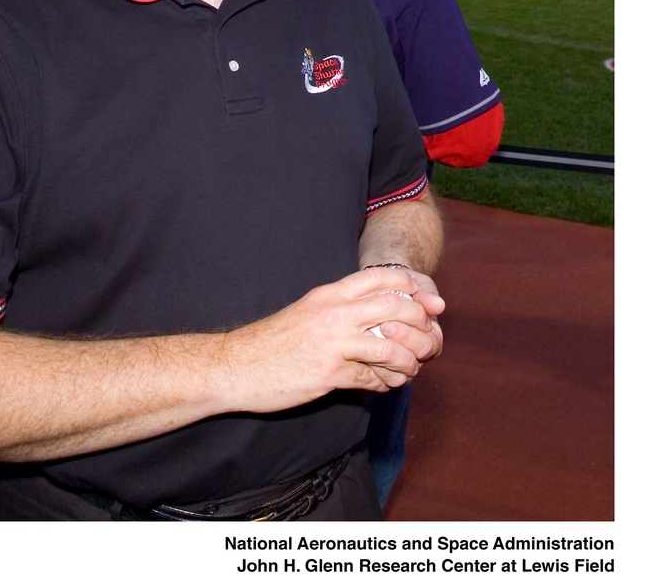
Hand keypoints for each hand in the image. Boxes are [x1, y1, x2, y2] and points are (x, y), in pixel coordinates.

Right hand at [219, 267, 444, 413]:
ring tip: (408, 369)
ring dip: (408, 361)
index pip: (380, 278)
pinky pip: (372, 379)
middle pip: (396, 308)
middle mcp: (333, 313)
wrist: (236, 365)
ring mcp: (332, 343)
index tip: (426, 304)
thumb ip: (338, 309)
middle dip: (420, 325)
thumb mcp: (307, 312)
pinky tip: (383, 385)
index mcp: (329, 294)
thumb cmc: (273, 341)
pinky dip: (385, 384)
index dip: (411, 288)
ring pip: (392, 347)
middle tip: (427, 340)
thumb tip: (373, 314)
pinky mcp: (328, 374)